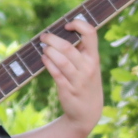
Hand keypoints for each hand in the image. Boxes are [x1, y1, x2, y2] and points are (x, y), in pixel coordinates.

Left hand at [38, 14, 102, 132]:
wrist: (88, 112)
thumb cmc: (86, 84)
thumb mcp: (91, 67)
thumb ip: (82, 52)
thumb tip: (63, 33)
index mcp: (94, 58)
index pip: (90, 33)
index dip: (78, 24)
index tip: (67, 26)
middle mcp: (88, 67)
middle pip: (67, 47)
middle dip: (52, 39)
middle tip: (44, 36)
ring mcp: (78, 79)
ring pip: (60, 59)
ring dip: (48, 51)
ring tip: (43, 48)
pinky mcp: (67, 89)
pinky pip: (55, 72)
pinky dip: (48, 63)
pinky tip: (43, 58)